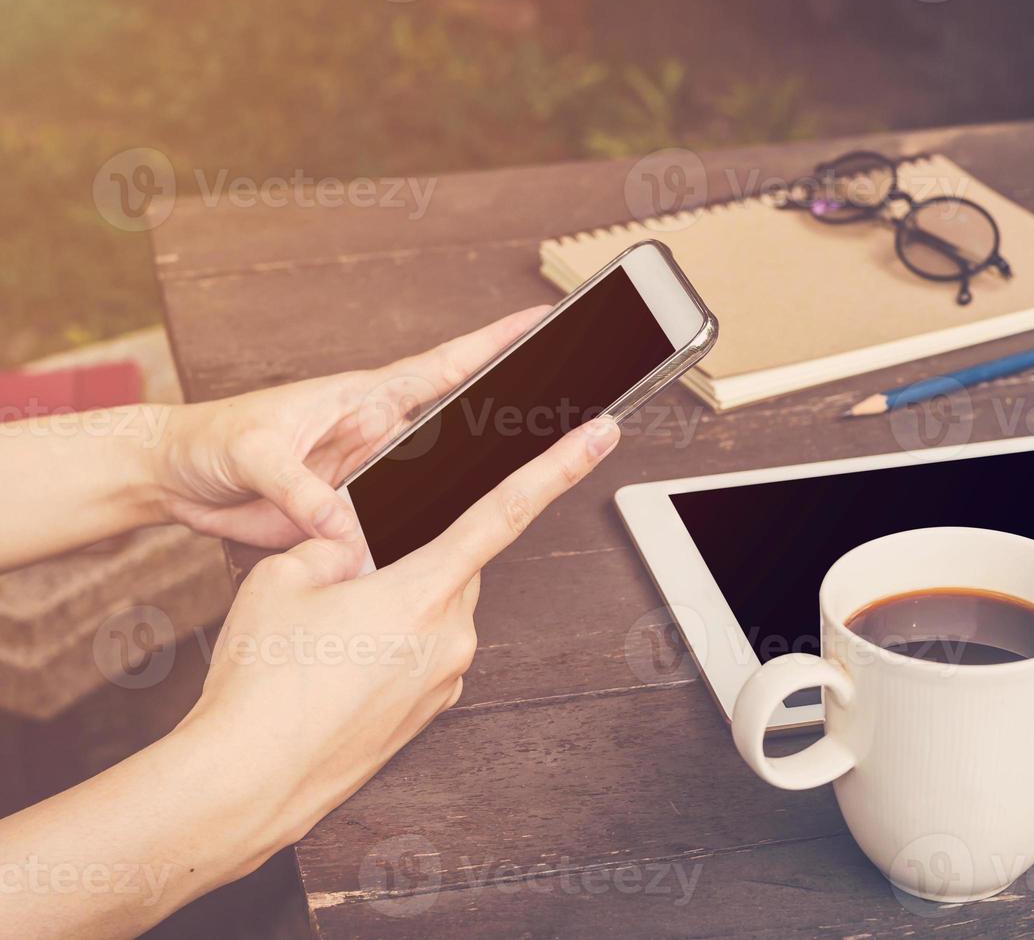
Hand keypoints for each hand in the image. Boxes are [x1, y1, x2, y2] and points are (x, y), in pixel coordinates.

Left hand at [153, 305, 550, 552]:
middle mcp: (378, 434)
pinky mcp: (354, 514)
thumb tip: (340, 524)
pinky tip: (441, 549)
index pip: (443, 366)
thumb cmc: (212, 440)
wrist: (178, 479)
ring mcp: (371, 475)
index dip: (493, 343)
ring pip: (438, 481)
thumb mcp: (253, 454)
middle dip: (508, 414)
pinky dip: (422, 535)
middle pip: (460, 423)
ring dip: (468, 486)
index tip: (538, 321)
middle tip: (564, 409)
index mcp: (363, 399)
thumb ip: (298, 488)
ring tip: (516, 486)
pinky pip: (400, 524)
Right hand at [181, 413, 620, 843]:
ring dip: (396, 606)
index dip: (559, 466)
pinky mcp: (429, 712)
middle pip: (454, 564)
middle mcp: (452, 636)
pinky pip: (423, 655)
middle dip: (410, 557)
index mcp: (425, 591)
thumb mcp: (283, 576)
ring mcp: (444, 679)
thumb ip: (332, 541)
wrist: (248, 781)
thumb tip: (353, 545)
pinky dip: (390, 647)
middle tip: (346, 577)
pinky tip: (335, 667)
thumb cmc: (262, 683)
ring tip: (326, 636)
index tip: (600, 436)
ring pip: (435, 612)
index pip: (506, 510)